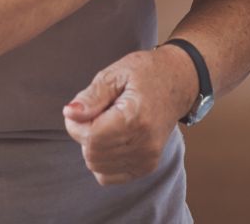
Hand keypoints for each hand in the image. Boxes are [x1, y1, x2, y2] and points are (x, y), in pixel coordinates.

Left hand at [63, 47, 197, 185]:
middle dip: (84, 134)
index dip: (76, 123)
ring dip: (93, 147)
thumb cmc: (146, 74)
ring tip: (107, 123)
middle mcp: (144, 143)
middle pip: (92, 154)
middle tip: (95, 113)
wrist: (179, 83)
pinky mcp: (147, 166)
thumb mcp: (116, 74)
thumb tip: (69, 113)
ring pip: (97, 166)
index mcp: (136, 117)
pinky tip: (111, 139)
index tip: (82, 108)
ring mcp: (147, 158)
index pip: (91, 137)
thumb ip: (92, 96)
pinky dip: (102, 160)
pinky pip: (108, 176)